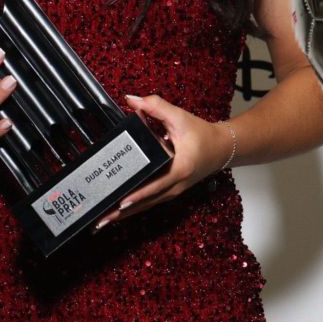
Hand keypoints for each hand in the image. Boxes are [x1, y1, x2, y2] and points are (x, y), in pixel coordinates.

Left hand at [94, 94, 231, 227]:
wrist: (222, 147)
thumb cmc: (202, 134)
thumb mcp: (179, 117)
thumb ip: (155, 106)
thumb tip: (132, 100)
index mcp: (179, 169)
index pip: (155, 185)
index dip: (138, 195)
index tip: (120, 202)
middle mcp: (176, 185)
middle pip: (146, 202)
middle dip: (122, 212)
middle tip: (100, 220)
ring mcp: (174, 191)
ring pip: (146, 206)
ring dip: (125, 214)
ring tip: (103, 221)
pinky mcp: (171, 191)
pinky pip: (150, 202)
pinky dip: (134, 207)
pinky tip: (119, 212)